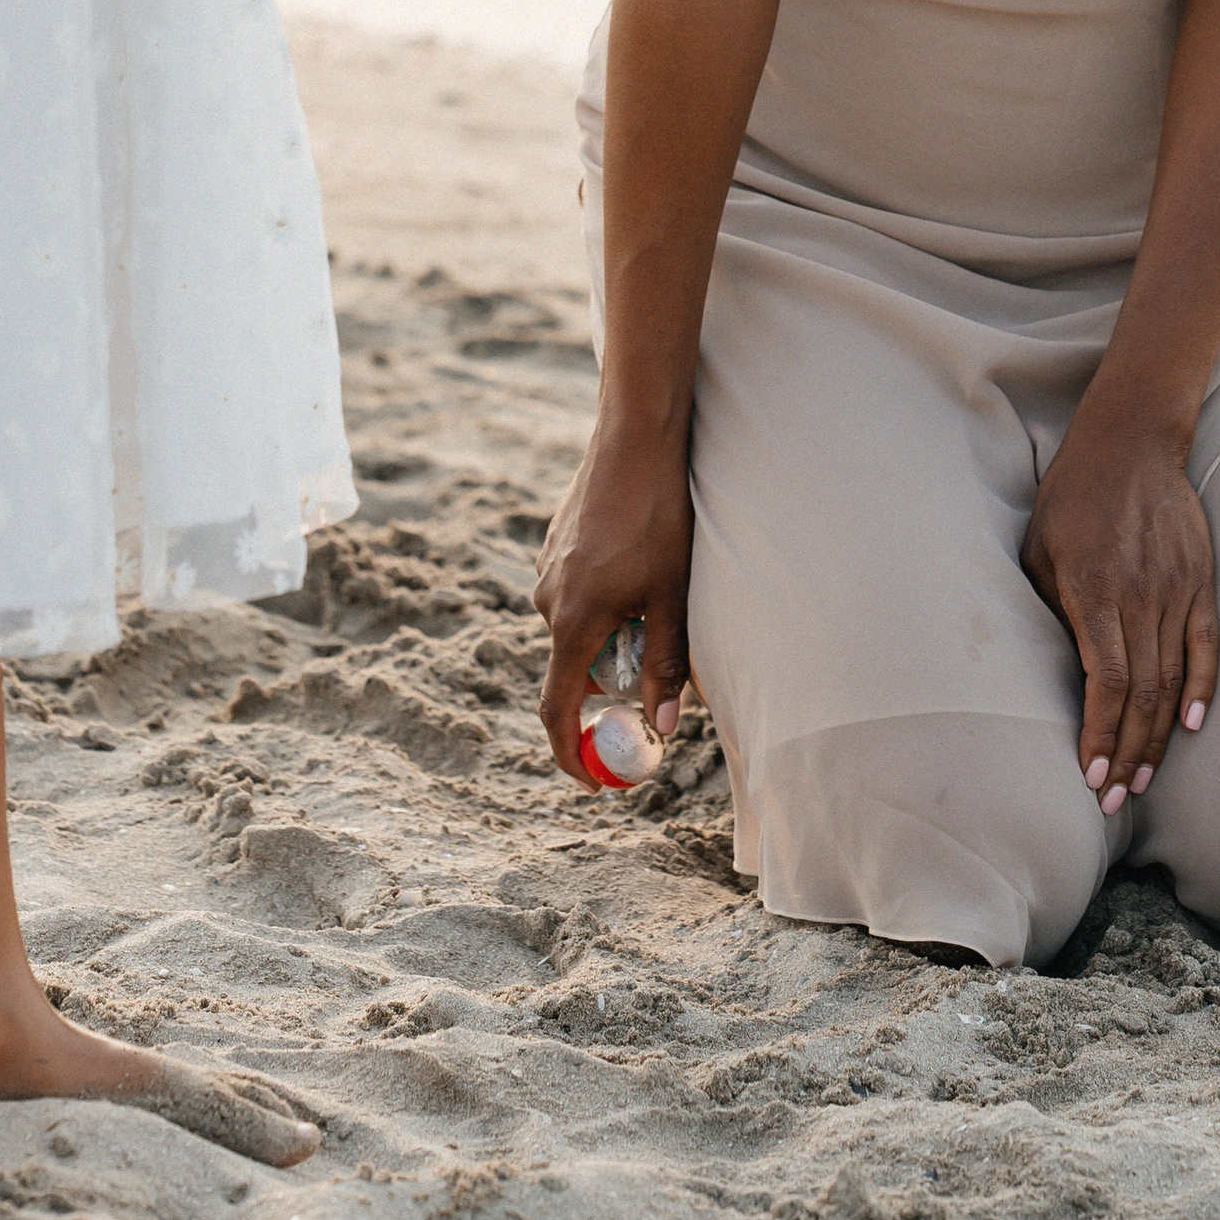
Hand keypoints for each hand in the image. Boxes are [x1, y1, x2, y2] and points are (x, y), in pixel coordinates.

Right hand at [533, 427, 692, 782]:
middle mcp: (547, 599)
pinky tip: (637, 559)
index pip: (558, 707)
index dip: (571, 752)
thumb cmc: (659, 515)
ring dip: (614, 633)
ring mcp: (547, 570)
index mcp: (572, 619)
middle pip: (577, 667)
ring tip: (657, 589)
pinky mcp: (554, 547)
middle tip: (661, 659)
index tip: (594, 781)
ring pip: (579, 629)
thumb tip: (664, 728)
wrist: (634, 437)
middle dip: (615, 678)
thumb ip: (666, 664)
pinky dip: (606, 602)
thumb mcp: (672, 595)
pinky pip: (576, 596)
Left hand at [1021, 405, 1219, 815]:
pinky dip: (1201, 689)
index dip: (1101, 735)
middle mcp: (1140, 595)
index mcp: (1093, 589)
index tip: (1091, 775)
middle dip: (1128, 753)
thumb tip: (1061, 669)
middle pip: (1141, 694)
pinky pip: (1206, 647)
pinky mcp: (1201, 581)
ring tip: (1143, 777)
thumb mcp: (1038, 546)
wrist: (1130, 441)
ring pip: (1172, 680)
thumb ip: (1051, 607)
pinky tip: (1192, 725)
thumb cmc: (1071, 495)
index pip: (1104, 682)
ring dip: (1158, 736)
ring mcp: (1176, 589)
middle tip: (1115, 798)